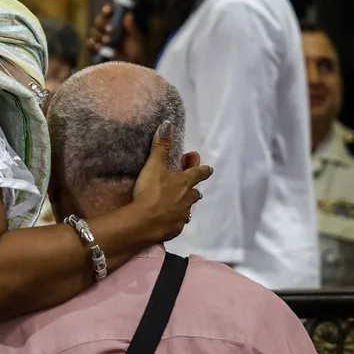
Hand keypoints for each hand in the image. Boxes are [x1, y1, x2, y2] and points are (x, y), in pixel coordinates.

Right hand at [87, 4, 148, 65]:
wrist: (133, 68)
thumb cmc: (137, 52)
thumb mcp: (136, 39)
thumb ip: (132, 28)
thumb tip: (128, 14)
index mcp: (117, 23)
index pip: (109, 13)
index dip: (107, 10)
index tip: (109, 10)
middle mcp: (107, 30)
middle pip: (98, 21)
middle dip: (102, 23)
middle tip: (111, 29)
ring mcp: (100, 40)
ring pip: (93, 32)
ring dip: (99, 34)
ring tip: (108, 41)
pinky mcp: (96, 50)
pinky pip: (89, 44)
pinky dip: (92, 44)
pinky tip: (99, 46)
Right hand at [132, 121, 212, 242]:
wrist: (144, 222)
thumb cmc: (151, 191)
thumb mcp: (154, 165)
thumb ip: (161, 146)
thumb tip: (167, 124)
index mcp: (186, 182)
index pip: (199, 173)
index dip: (203, 170)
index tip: (208, 168)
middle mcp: (188, 199)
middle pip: (195, 193)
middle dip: (192, 189)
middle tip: (188, 187)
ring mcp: (182, 216)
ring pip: (187, 209)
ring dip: (184, 205)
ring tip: (176, 205)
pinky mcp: (175, 229)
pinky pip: (178, 223)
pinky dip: (174, 220)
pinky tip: (167, 220)